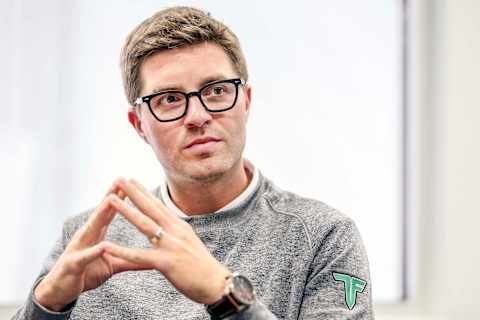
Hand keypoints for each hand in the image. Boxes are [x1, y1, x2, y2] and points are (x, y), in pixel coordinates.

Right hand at [34, 178, 147, 310]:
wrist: (60, 291)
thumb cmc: (87, 273)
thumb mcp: (113, 265)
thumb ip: (131, 259)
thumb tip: (153, 258)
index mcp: (97, 234)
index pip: (110, 212)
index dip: (121, 197)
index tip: (132, 182)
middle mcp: (87, 236)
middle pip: (101, 213)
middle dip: (111, 196)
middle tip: (121, 180)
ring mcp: (78, 248)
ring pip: (90, 228)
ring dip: (100, 214)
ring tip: (111, 200)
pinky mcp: (73, 264)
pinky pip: (84, 257)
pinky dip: (93, 251)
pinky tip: (103, 246)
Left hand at [102, 178, 230, 304]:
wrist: (217, 283)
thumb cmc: (203, 267)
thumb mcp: (190, 243)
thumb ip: (177, 234)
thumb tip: (169, 226)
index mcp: (180, 227)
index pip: (159, 205)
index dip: (145, 192)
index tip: (133, 181)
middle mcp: (175, 231)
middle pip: (151, 208)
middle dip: (134, 192)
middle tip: (120, 179)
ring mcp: (171, 245)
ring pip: (144, 224)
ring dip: (126, 211)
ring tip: (110, 200)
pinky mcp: (166, 262)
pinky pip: (139, 255)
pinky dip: (122, 251)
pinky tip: (107, 246)